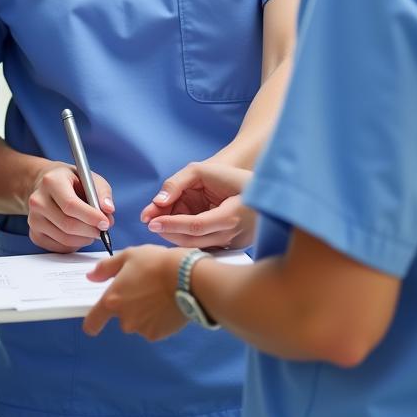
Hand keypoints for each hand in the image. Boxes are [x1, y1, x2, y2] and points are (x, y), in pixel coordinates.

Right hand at [27, 163, 114, 252]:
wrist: (47, 186)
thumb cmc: (71, 182)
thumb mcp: (89, 178)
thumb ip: (102, 192)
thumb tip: (108, 210)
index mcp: (51, 181)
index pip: (70, 205)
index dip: (90, 217)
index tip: (105, 223)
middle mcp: (38, 200)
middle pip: (67, 225)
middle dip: (90, 231)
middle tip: (102, 230)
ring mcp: (33, 219)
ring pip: (64, 239)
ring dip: (84, 239)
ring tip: (92, 231)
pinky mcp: (35, 234)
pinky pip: (59, 247)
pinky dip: (75, 245)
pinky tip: (80, 235)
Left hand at [82, 245, 185, 339]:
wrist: (187, 278)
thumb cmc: (155, 263)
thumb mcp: (128, 256)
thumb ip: (106, 268)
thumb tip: (91, 277)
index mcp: (113, 301)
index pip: (92, 323)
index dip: (93, 322)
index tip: (97, 319)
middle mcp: (124, 320)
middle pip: (121, 318)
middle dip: (129, 307)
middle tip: (144, 289)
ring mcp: (142, 330)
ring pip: (138, 323)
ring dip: (144, 313)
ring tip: (159, 295)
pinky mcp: (158, 335)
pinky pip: (153, 328)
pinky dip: (157, 320)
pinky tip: (167, 305)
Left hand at [140, 161, 254, 248]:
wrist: (266, 189)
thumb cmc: (233, 176)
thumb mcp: (204, 169)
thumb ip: (178, 182)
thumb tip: (159, 200)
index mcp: (230, 216)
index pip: (194, 226)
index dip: (171, 224)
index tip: (150, 221)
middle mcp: (233, 235)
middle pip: (193, 241)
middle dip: (168, 232)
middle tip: (150, 222)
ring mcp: (235, 244)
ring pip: (199, 247)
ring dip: (176, 236)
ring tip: (160, 223)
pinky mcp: (235, 246)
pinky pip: (207, 246)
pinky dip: (191, 238)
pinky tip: (178, 228)